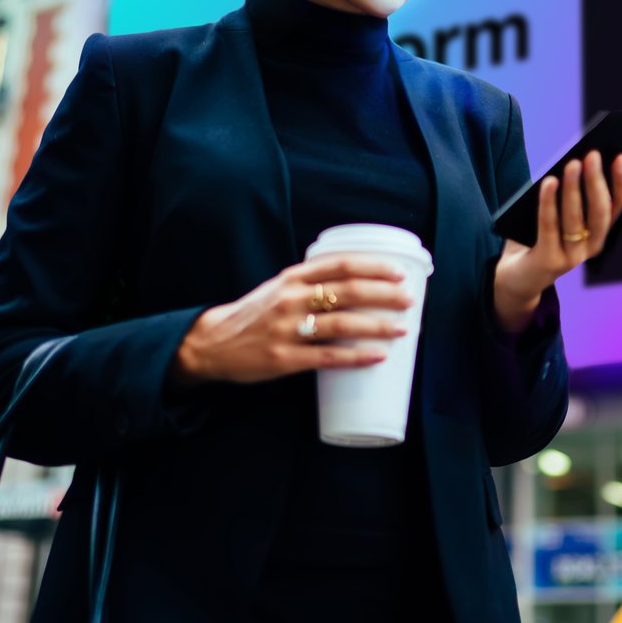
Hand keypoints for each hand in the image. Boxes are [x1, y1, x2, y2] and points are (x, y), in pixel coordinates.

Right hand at [172, 256, 413, 385]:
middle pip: (348, 291)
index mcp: (293, 278)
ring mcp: (287, 329)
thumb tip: (360, 283)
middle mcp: (291, 298)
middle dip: (384, 295)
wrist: (213, 343)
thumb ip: (312, 283)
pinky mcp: (284, 358)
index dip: (373, 266)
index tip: (399, 272)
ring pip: (341, 323)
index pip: (340, 264)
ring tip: (402, 329)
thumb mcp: (280, 288)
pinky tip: (377, 356)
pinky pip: (327, 357)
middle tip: (409, 301)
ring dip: (377, 325)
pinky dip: (355, 356)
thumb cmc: (256, 314)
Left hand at [492, 150, 621, 333]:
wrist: (516, 277)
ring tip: (572, 163)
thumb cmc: (536, 237)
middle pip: (599, 212)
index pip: (616, 207)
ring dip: (574, 189)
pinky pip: (549, 226)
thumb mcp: (555, 215)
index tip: (621, 157)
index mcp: (597, 234)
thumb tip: (572, 162)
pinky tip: (549, 181)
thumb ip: (564, 196)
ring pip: (576, 219)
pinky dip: (549, 202)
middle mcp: (590, 248)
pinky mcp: (549, 261)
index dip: (621, 183)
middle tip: (593, 155)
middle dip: (596, 181)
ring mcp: (571, 258)